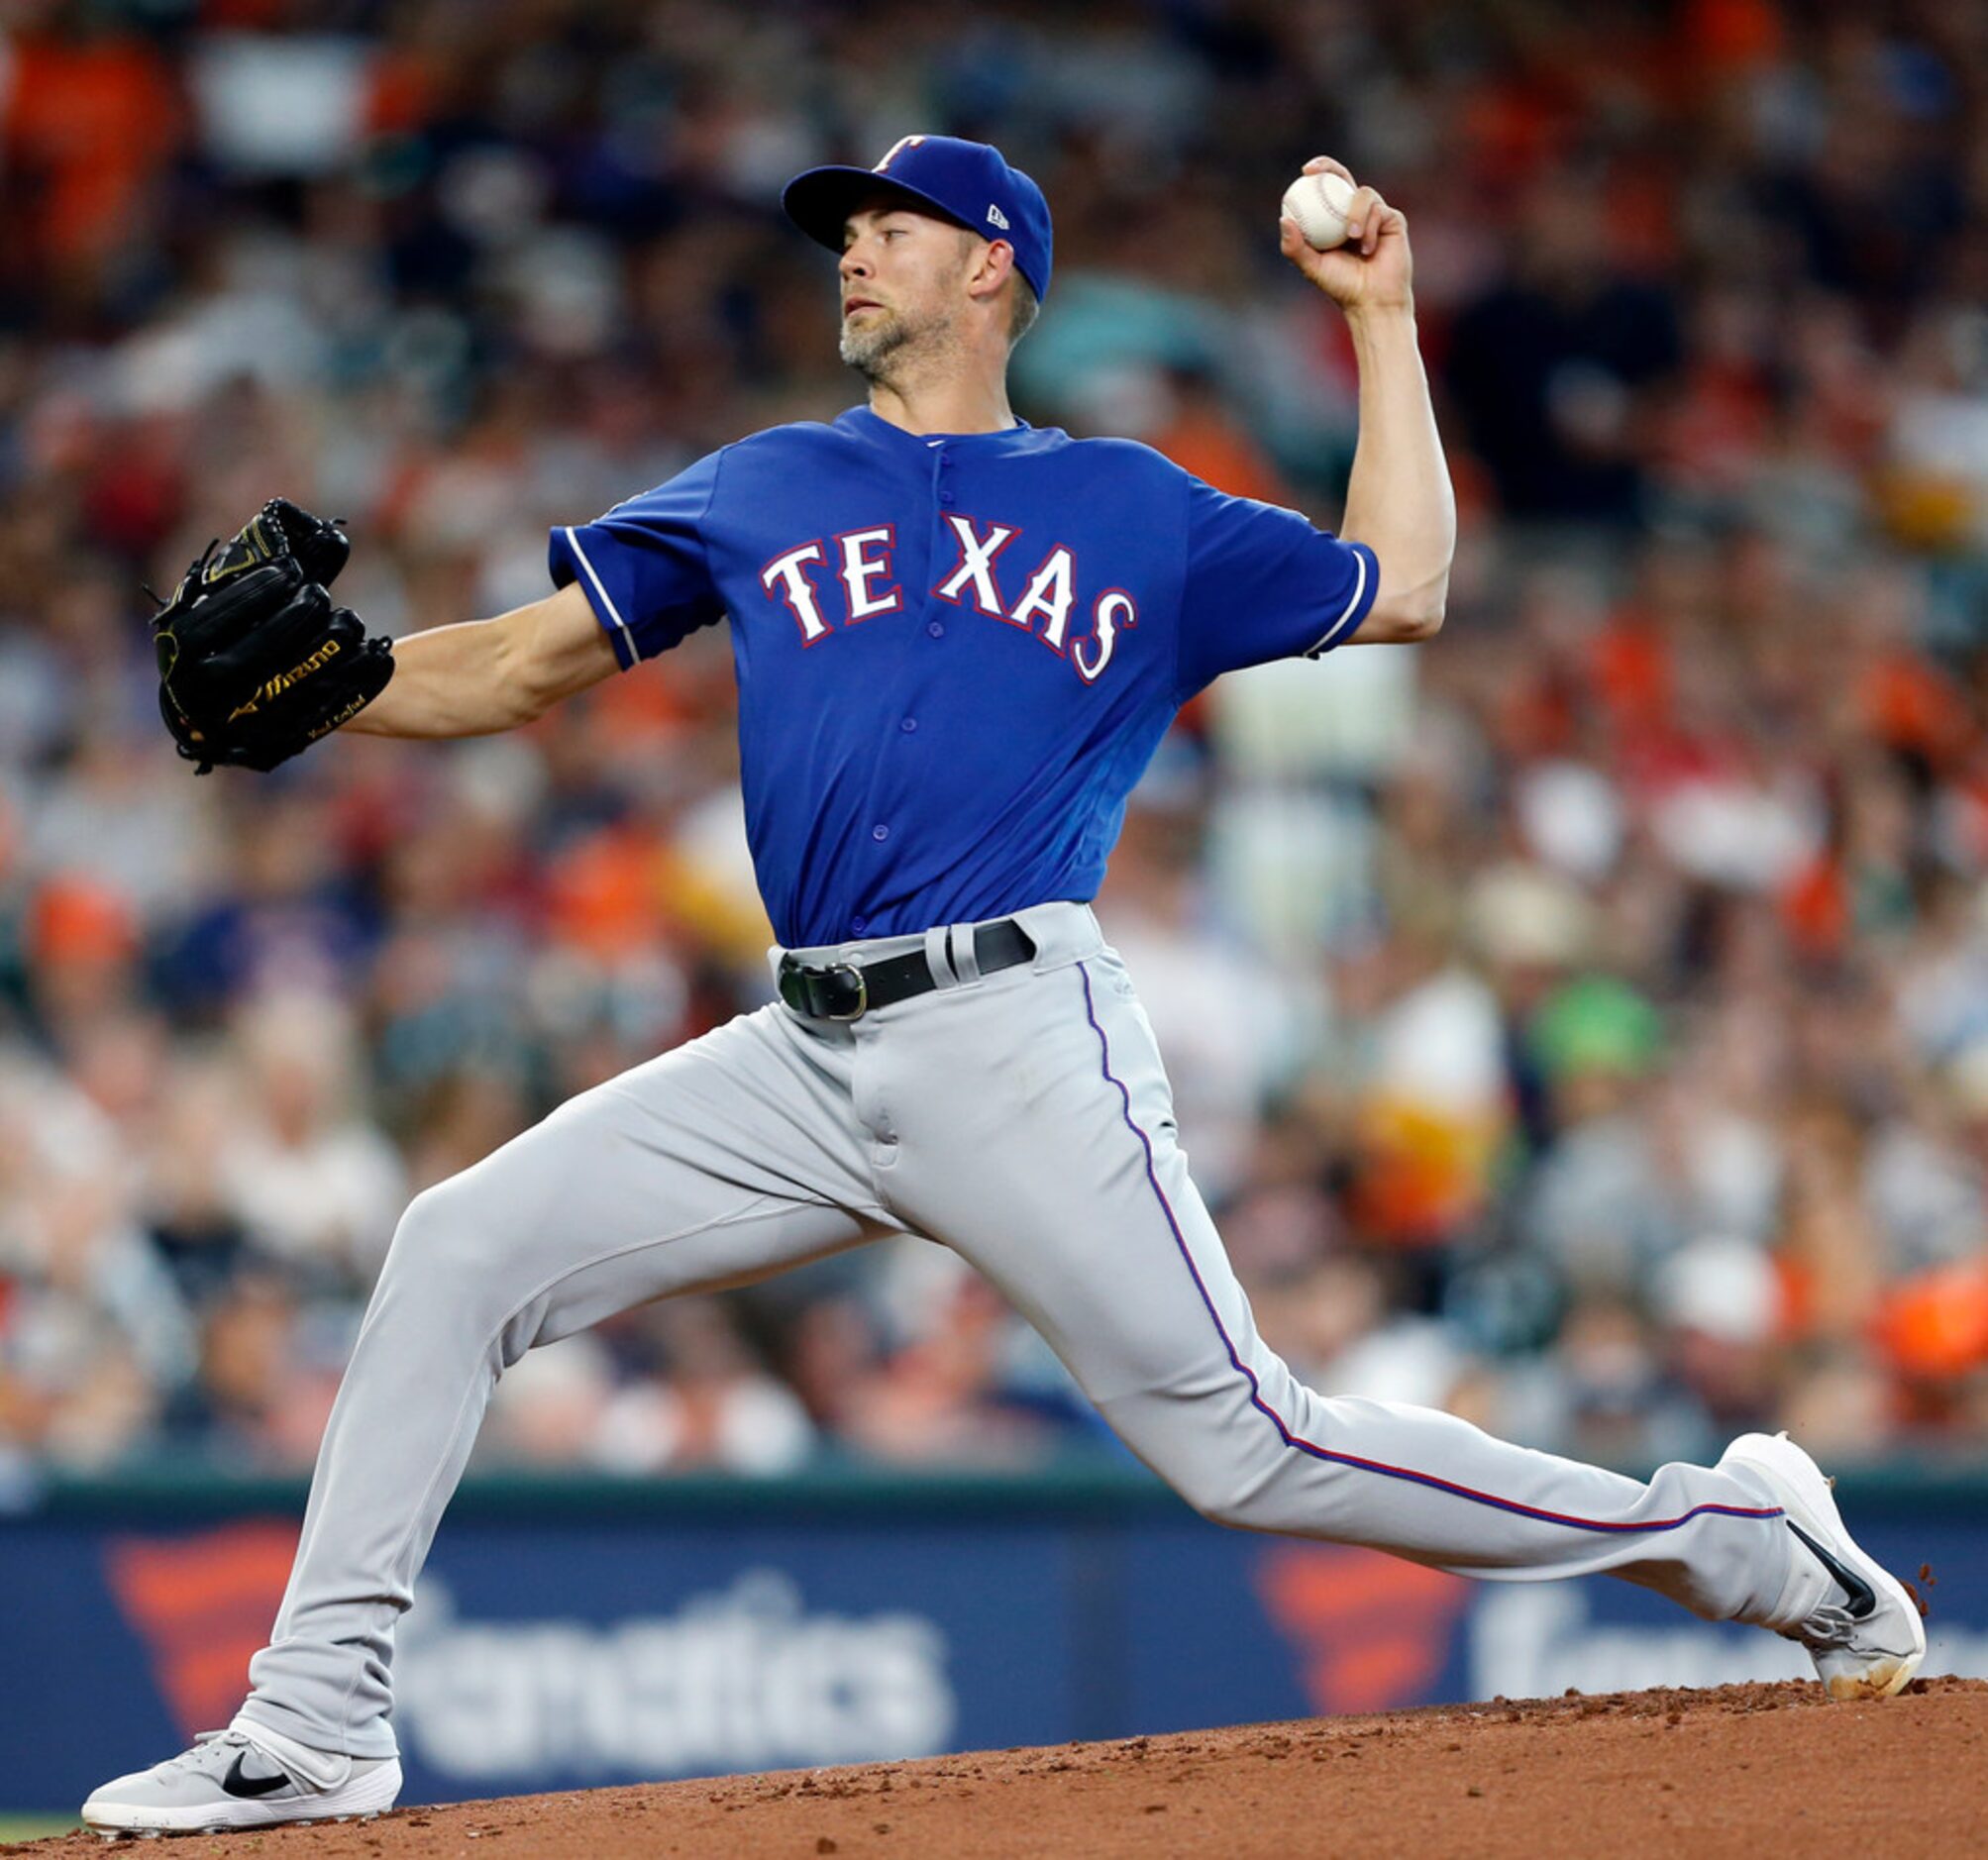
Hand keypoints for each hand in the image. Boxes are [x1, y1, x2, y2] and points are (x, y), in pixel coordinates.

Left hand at [1279, 157, 1412, 314]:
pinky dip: (1370, 228)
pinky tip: (1368, 249)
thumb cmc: (1342, 287)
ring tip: (1352, 236)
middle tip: (1316, 171)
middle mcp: (1354, 213)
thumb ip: (1296, 247)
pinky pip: (1379, 211)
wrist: (1372, 300)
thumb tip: (1284, 220)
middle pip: (1343, 179)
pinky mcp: (1393, 220)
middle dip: (1330, 167)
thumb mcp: (1313, 267)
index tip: (1305, 171)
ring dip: (1354, 213)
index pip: (1324, 190)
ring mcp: (1375, 214)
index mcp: (1334, 220)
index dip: (1318, 173)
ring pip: (1363, 194)